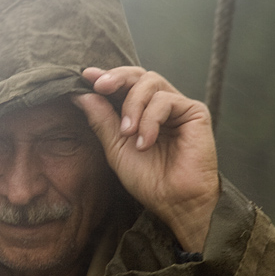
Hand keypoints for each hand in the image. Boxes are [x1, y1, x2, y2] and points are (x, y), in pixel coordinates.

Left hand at [72, 66, 219, 252]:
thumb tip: (80, 94)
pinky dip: (150, 121)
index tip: (85, 76)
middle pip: (138, 74)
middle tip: (100, 86)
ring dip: (132, 106)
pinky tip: (146, 143)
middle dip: (116, 77)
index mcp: (139, 112)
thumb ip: (101, 120)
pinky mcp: (195, 112)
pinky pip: (166, 101)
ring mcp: (177, 107)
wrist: (173, 201)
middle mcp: (159, 105)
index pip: (123, 85)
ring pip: (150, 83)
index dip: (105, 77)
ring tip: (127, 133)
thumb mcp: (115, 147)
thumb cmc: (147, 178)